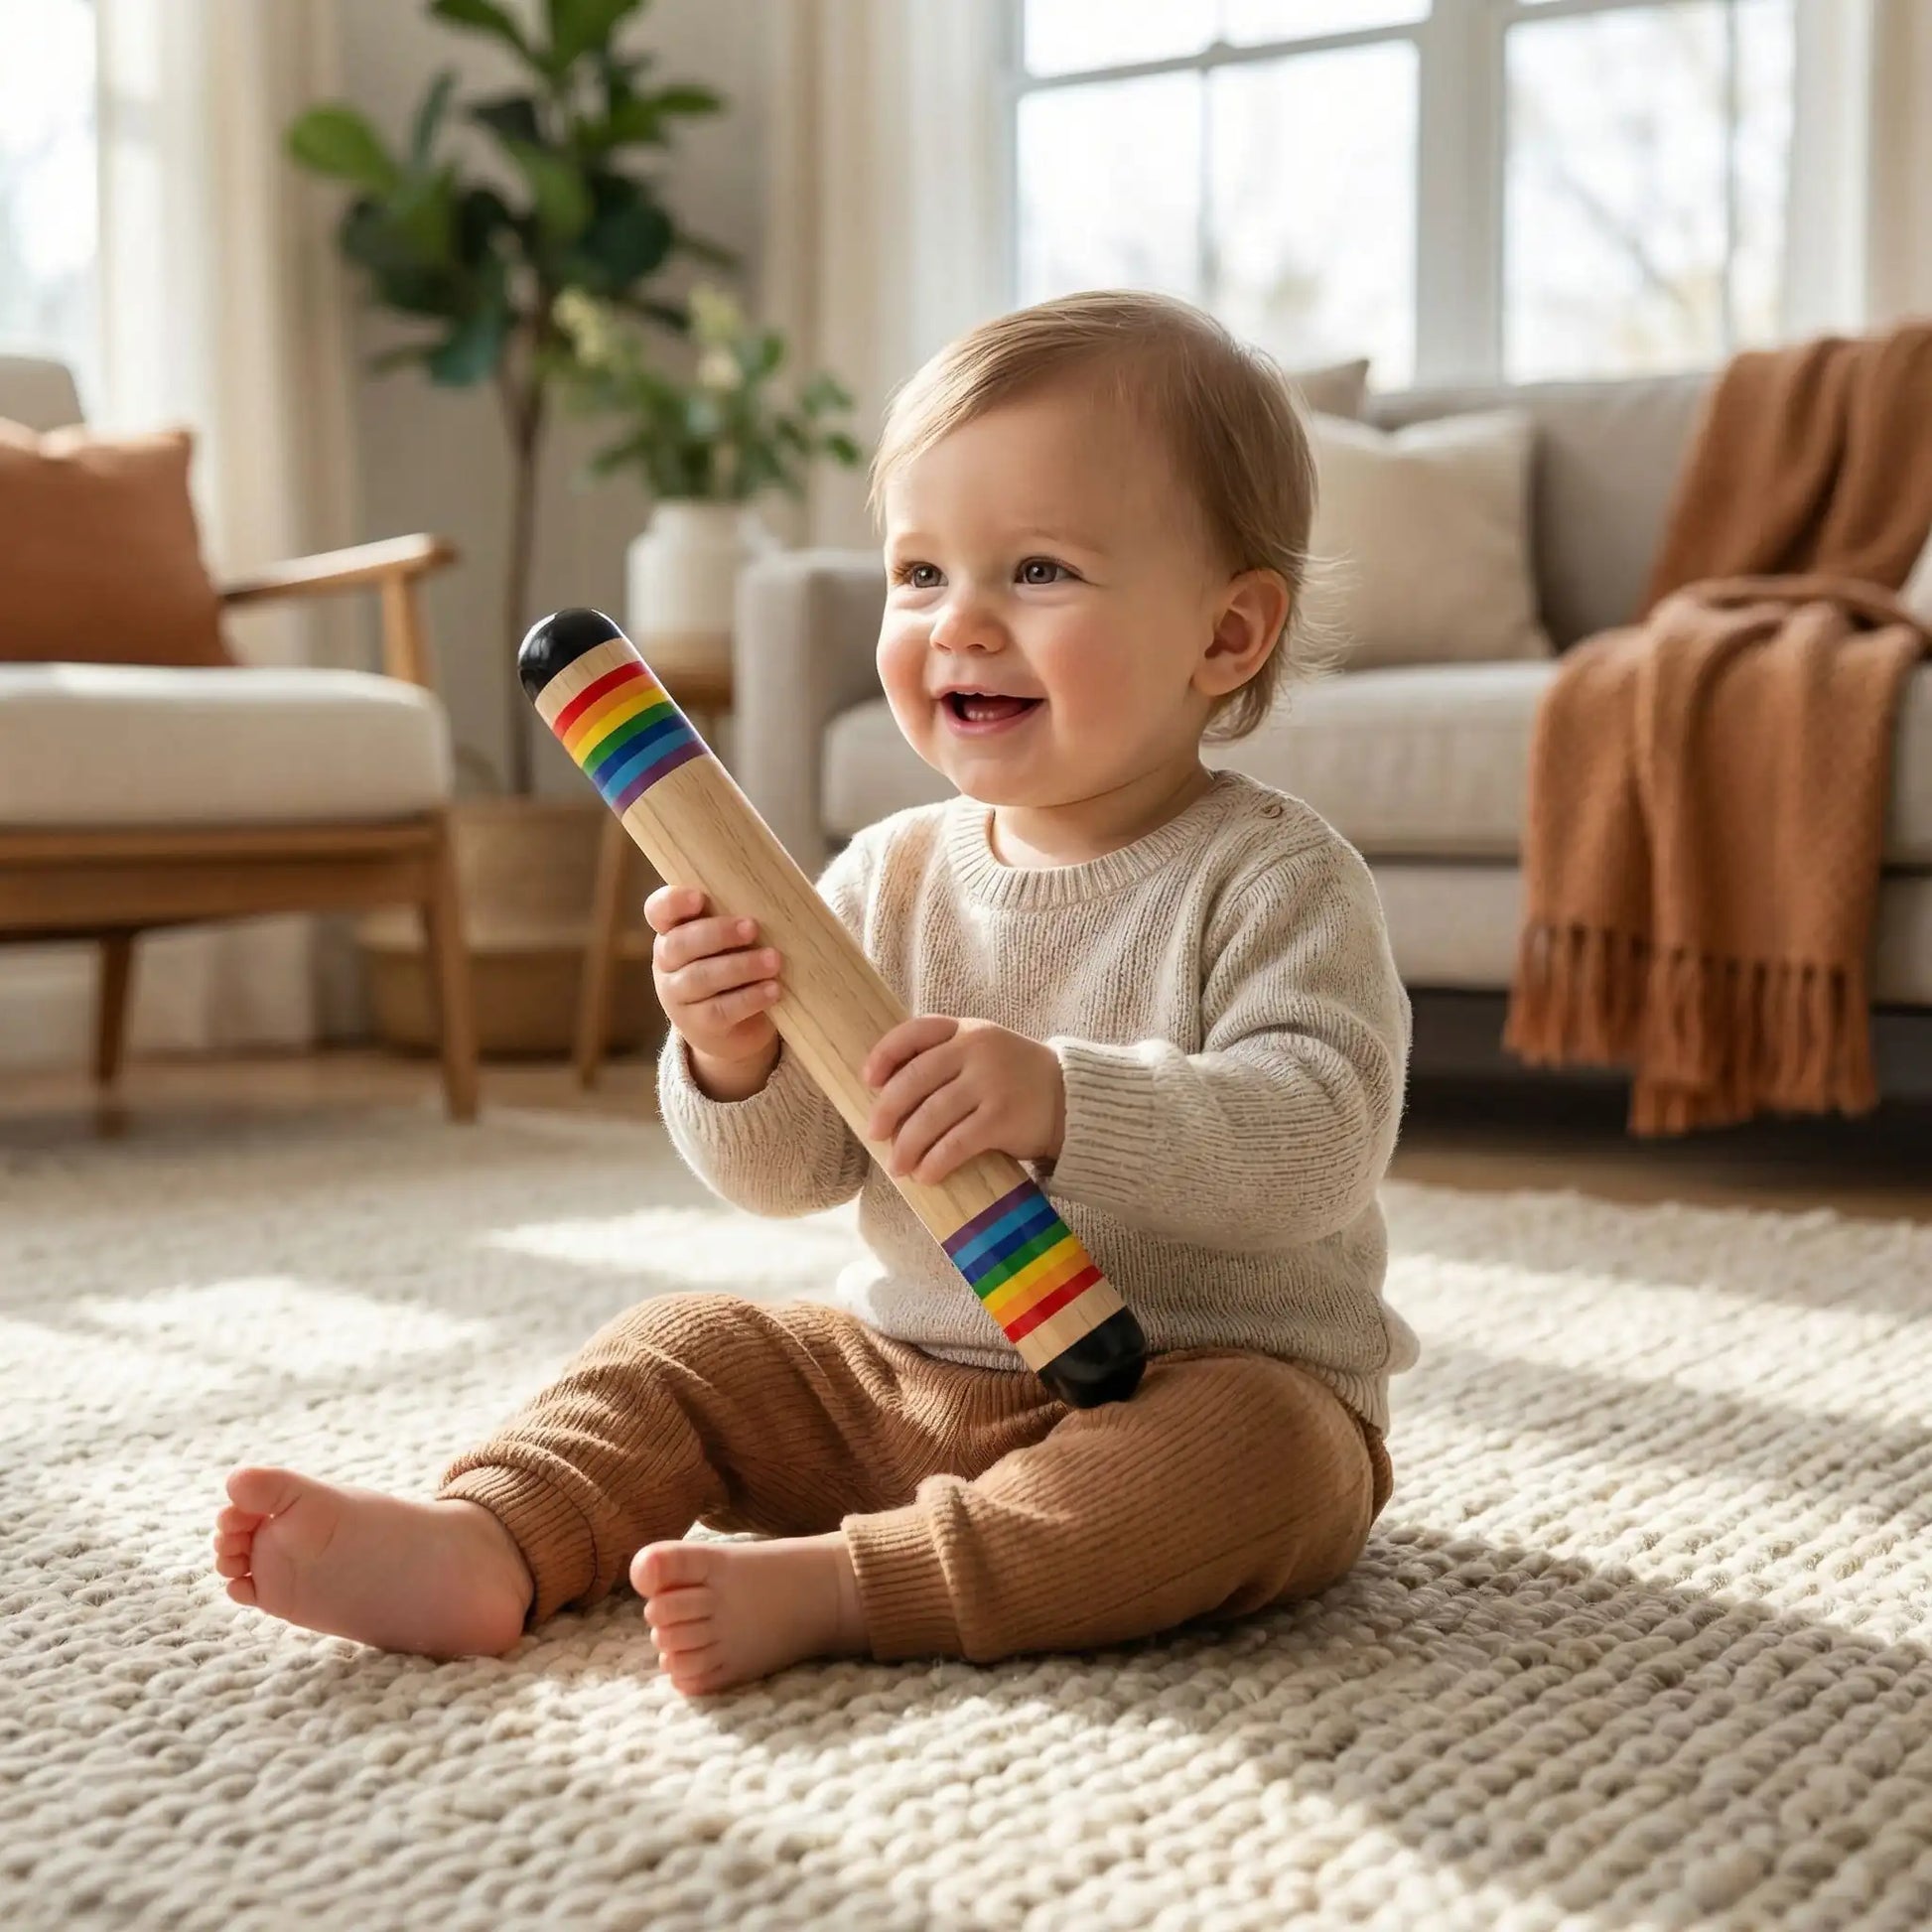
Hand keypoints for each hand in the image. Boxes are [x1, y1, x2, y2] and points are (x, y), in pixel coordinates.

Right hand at [645, 884, 780, 1068]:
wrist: (735, 1029)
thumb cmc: (734, 966)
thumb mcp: (731, 942)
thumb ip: (736, 921)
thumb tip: (771, 901)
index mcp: (672, 932)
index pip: (658, 910)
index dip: (673, 902)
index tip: (699, 897)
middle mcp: (666, 963)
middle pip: (679, 944)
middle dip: (718, 933)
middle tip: (753, 927)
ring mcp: (677, 997)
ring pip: (700, 978)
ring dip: (740, 966)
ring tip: (773, 960)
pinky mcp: (697, 1025)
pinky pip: (720, 1010)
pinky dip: (749, 998)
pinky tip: (773, 989)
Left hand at [861, 1016, 1064, 1185]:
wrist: (1071, 1098)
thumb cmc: (1014, 1079)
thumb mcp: (983, 1052)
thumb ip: (945, 1059)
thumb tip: (885, 1096)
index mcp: (966, 1030)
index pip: (915, 1032)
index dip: (884, 1055)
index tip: (868, 1081)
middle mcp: (976, 1050)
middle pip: (914, 1079)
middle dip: (886, 1110)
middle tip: (873, 1133)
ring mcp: (990, 1084)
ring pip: (931, 1115)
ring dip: (907, 1145)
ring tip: (897, 1166)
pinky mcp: (1003, 1118)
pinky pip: (956, 1143)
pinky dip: (935, 1162)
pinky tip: (925, 1175)